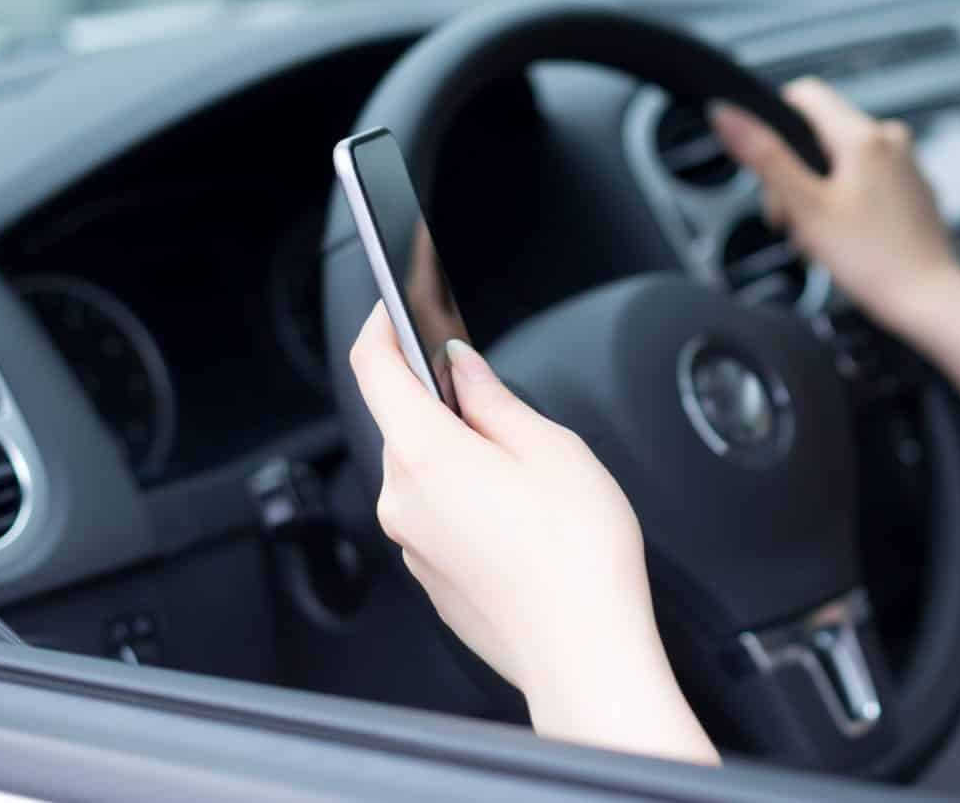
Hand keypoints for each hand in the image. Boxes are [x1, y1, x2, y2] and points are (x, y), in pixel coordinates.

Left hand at [347, 305, 716, 763]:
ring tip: (533, 477)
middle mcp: (403, 500)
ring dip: (463, 457)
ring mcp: (413, 544)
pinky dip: (469, 501)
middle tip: (508, 408)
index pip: (376, 369)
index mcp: (426, 454)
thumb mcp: (552, 447)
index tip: (395, 307)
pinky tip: (523, 519)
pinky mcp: (432, 576)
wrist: (583, 653)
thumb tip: (464, 368)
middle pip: (406, 424)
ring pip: (426, 473)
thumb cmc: (577, 557)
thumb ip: (496, 400)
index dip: (383, 327)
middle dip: (448, 405)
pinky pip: (439, 516)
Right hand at [708, 77, 959, 330]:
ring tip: (819, 236)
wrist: (929, 300)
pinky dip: (848, 202)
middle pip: (820, 134)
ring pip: (842, 160)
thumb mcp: (807, 208)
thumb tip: (727, 115)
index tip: (773, 169)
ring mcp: (906, 163)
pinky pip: (867, 180)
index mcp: (864, 135)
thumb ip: (765, 157)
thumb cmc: (875, 261)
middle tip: (793, 220)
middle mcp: (891, 139)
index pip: (805, 95)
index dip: (776, 125)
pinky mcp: (913, 188)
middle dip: (796, 173)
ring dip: (819, 193)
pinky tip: (846, 238)